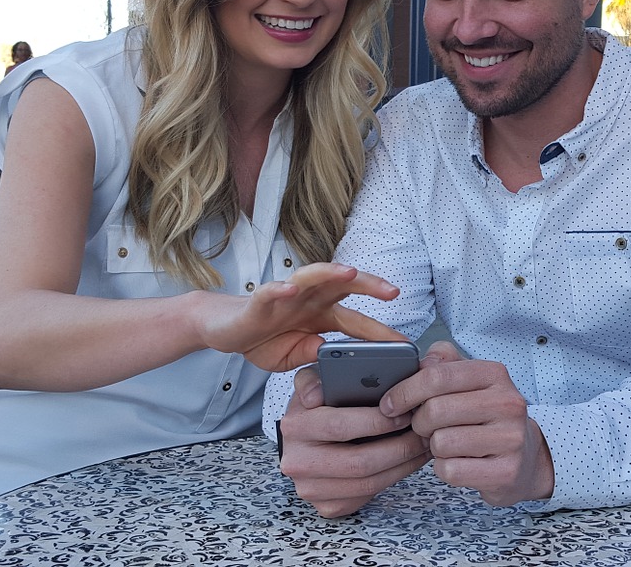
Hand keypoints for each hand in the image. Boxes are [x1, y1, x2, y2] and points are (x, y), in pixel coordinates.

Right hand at [202, 262, 403, 372]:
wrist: (226, 331)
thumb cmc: (262, 340)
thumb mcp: (294, 358)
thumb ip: (312, 356)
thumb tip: (327, 354)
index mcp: (322, 316)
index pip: (357, 322)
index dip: (380, 332)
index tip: (404, 345)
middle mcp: (309, 300)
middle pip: (344, 286)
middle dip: (369, 285)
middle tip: (392, 292)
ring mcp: (286, 297)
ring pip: (312, 277)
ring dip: (331, 273)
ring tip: (349, 272)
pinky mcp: (259, 301)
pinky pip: (270, 291)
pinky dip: (280, 289)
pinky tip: (290, 290)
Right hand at [278, 367, 430, 516]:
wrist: (303, 443)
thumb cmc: (318, 408)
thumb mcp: (314, 383)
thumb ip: (318, 375)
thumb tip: (324, 386)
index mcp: (295, 426)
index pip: (340, 426)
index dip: (378, 421)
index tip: (406, 411)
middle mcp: (298, 462)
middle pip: (360, 462)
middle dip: (400, 447)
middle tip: (424, 431)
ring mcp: (311, 489)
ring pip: (369, 483)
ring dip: (404, 464)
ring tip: (423, 445)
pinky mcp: (327, 506)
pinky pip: (368, 496)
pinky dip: (395, 478)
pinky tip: (409, 461)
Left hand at [383, 341, 554, 505]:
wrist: (525, 458)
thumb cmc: (485, 417)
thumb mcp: (469, 381)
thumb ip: (443, 363)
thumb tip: (421, 362)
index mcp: (494, 374)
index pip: (436, 376)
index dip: (404, 391)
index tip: (389, 404)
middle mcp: (508, 403)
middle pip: (434, 410)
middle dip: (419, 423)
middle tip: (425, 428)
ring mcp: (510, 439)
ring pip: (441, 442)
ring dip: (434, 447)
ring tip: (447, 444)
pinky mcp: (506, 472)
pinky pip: (450, 471)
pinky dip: (445, 469)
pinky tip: (458, 463)